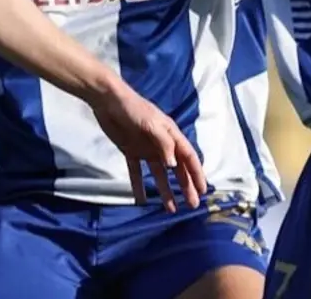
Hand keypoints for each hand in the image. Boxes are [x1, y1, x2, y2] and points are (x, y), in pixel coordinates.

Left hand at [89, 84, 207, 212]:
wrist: (107, 101)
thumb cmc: (133, 108)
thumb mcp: (151, 123)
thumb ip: (164, 143)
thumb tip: (173, 165)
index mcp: (171, 134)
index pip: (188, 157)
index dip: (197, 173)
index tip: (203, 191)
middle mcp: (161, 144)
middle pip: (177, 169)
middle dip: (185, 186)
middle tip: (192, 206)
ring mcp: (146, 149)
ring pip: (159, 174)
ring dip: (166, 190)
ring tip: (171, 209)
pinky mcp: (130, 151)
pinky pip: (137, 172)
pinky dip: (139, 186)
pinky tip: (141, 201)